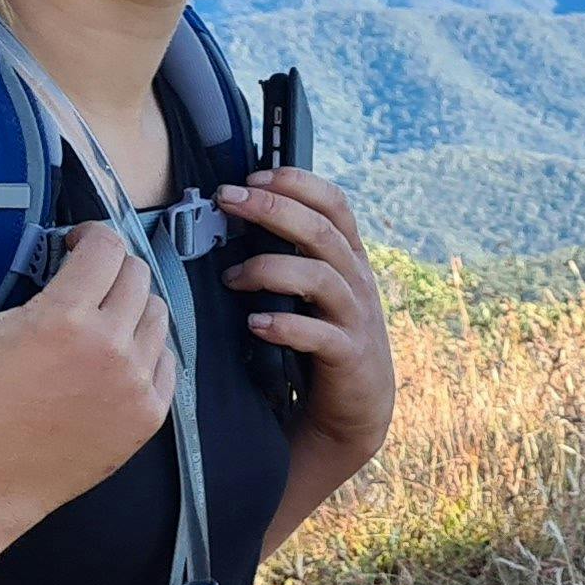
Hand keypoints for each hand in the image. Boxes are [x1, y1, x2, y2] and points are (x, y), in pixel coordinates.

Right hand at [0, 230, 176, 520]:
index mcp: (66, 317)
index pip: (106, 247)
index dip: (90, 235)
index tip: (73, 245)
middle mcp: (111, 345)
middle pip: (137, 276)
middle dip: (111, 267)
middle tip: (86, 279)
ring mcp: (136, 382)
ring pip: (157, 316)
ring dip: (133, 306)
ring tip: (102, 317)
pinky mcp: (149, 414)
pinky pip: (167, 361)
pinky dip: (148, 350)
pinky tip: (118, 355)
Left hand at [216, 167, 397, 459]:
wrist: (354, 408)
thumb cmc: (320, 341)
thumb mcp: (314, 292)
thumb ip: (293, 257)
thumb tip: (237, 216)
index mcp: (349, 259)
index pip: (335, 204)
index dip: (297, 183)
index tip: (254, 175)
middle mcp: (357, 281)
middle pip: (322, 231)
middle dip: (272, 209)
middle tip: (227, 199)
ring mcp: (356, 318)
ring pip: (321, 277)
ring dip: (270, 268)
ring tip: (231, 276)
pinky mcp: (348, 356)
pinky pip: (320, 335)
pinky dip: (286, 326)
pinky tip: (255, 325)